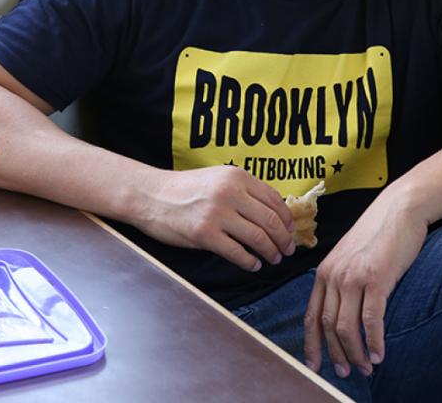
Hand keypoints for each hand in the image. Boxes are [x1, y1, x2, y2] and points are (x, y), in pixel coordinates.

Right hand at [133, 166, 295, 270]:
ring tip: (273, 259)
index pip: (275, 200)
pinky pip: (237, 252)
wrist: (150, 195)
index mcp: (236, 177)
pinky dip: (250, 262)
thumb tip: (273, 213)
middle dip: (284, 239)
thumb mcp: (217, 179)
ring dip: (271, 252)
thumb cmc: (184, 189)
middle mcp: (230, 192)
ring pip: (258, 238)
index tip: (291, 231)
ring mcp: (217, 214)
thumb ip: (243, 190)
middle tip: (288, 250)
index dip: (287, 220)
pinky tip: (253, 264)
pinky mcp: (205, 234)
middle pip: (271, 221)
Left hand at [303, 185, 427, 377]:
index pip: (311, 315)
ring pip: (346, 327)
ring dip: (355, 353)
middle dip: (335, 354)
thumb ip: (342, 279)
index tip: (314, 364)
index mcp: (323, 272)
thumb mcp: (350, 256)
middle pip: (327, 325)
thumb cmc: (378, 234)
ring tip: (365, 368)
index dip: (311, 343)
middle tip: (345, 373)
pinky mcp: (376, 279)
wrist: (399, 209)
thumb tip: (342, 309)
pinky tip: (379, 354)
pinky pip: (371, 320)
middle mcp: (333, 275)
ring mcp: (353, 277)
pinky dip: (374, 341)